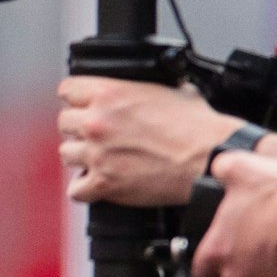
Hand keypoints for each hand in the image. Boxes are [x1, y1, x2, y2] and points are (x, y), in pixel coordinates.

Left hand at [57, 76, 239, 205]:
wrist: (212, 160)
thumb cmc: (199, 128)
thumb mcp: (171, 90)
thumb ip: (144, 88)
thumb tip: (145, 87)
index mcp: (109, 93)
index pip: (67, 90)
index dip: (77, 99)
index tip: (84, 106)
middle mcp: (97, 122)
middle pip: (64, 122)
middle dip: (80, 129)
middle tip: (98, 136)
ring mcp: (98, 153)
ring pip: (66, 154)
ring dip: (82, 157)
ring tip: (101, 160)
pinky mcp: (105, 183)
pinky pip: (76, 189)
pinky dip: (86, 189)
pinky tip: (97, 184)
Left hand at [192, 151, 276, 276]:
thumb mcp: (237, 168)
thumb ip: (220, 172)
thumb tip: (218, 171)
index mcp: (219, 250)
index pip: (198, 271)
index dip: (206, 265)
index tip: (215, 258)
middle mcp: (240, 276)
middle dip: (242, 267)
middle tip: (257, 246)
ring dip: (269, 276)